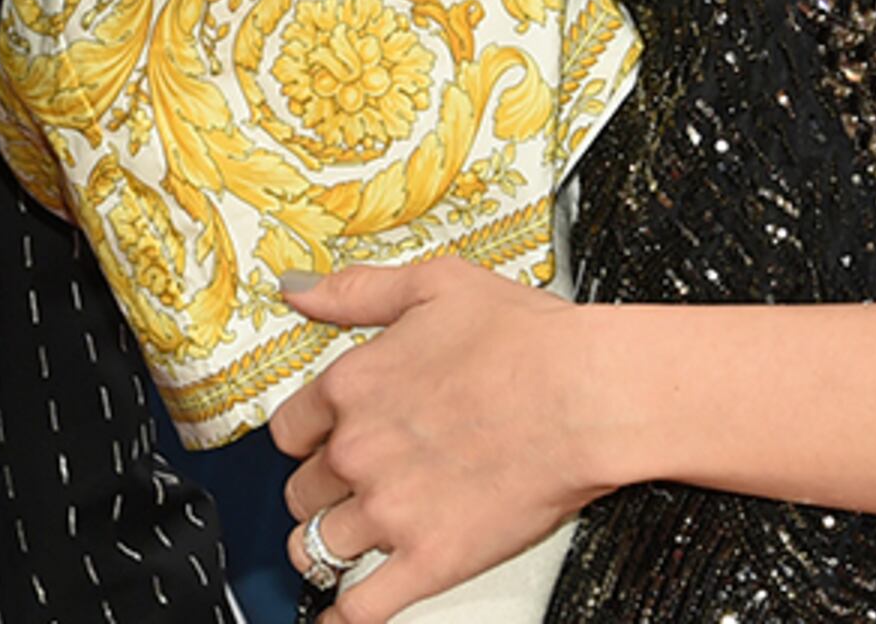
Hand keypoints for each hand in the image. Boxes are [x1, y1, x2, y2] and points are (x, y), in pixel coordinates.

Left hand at [269, 259, 608, 621]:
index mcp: (351, 387)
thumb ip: (356, 291)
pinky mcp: (429, 560)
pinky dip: (344, 616)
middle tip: (351, 485)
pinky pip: (361, 606)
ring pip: (317, 547)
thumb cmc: (528, 342)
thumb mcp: (434, 284)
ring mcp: (389, 511)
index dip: (306, 438)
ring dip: (326, 545)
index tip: (322, 442)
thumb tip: (298, 291)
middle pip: (301, 490)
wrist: (588, 396)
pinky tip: (342, 616)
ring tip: (349, 541)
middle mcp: (358, 452)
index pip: (288, 430)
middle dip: (320, 489)